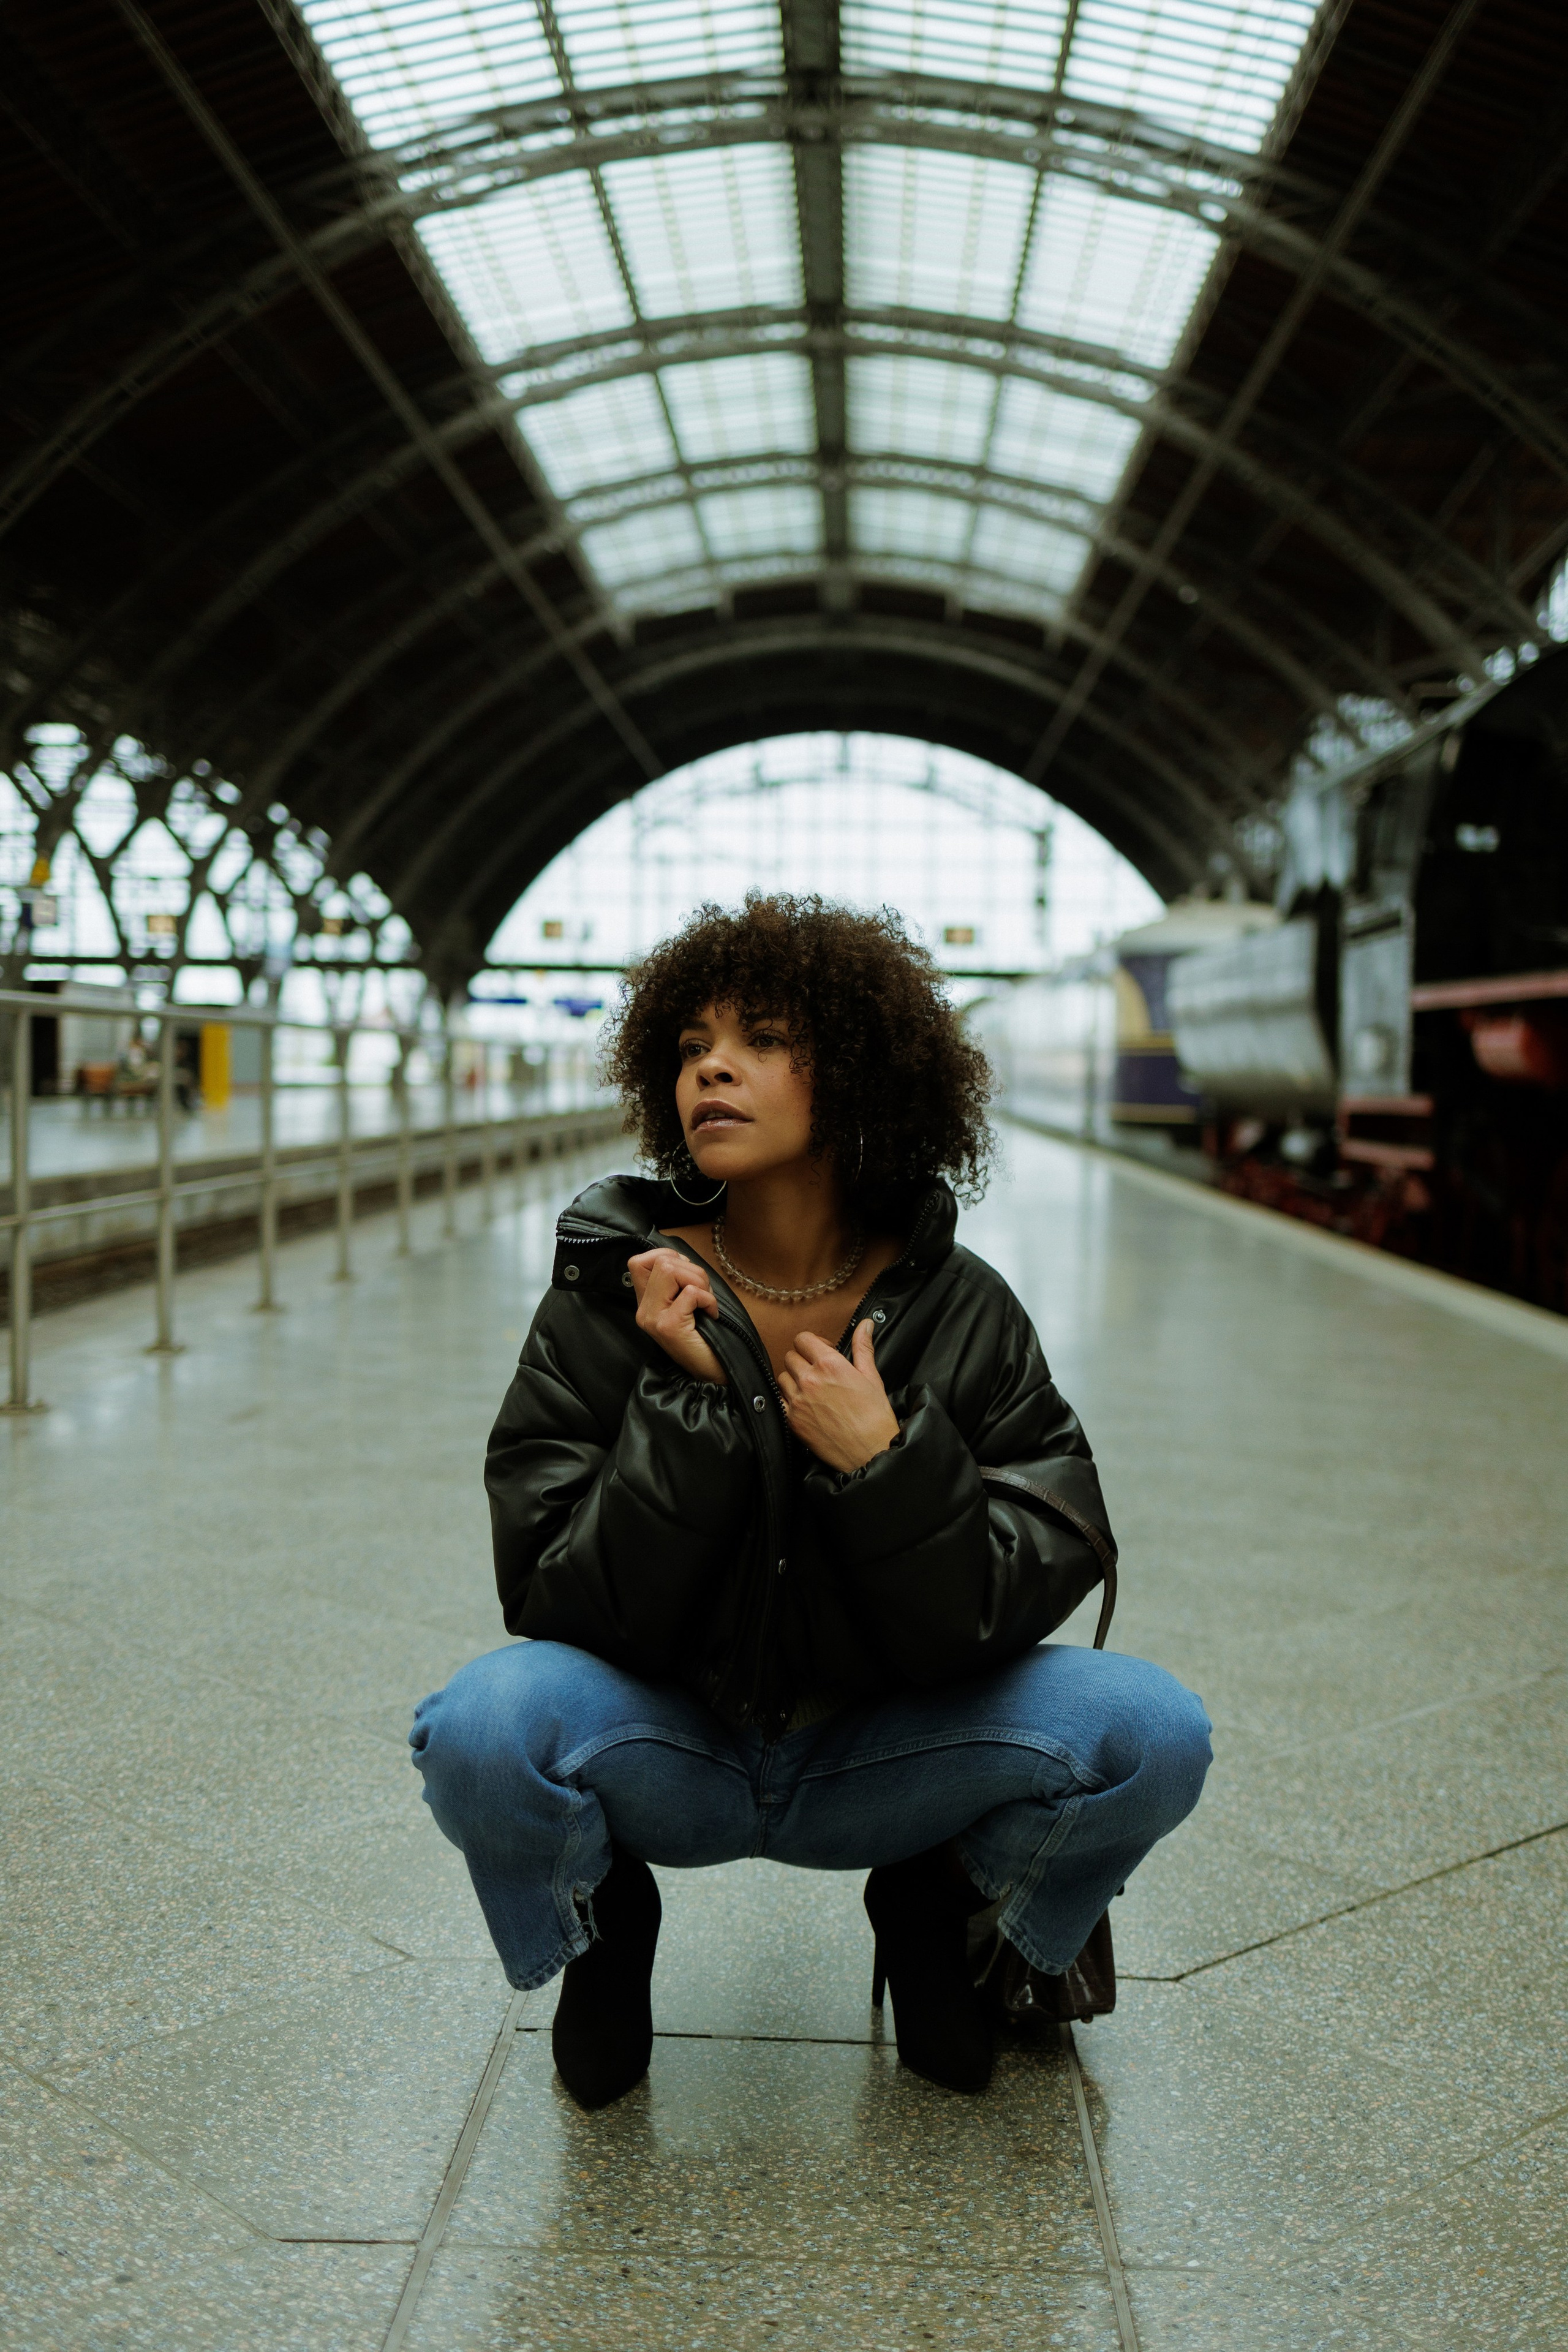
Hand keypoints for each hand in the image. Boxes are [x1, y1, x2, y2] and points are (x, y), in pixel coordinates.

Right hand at [627, 1248, 726, 1384]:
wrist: (711, 1374)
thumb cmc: (705, 1337)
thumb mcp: (685, 1304)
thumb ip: (677, 1281)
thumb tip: (680, 1257)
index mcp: (645, 1302)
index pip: (638, 1261)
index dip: (666, 1256)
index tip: (686, 1276)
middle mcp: (644, 1310)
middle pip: (661, 1261)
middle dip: (692, 1270)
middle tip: (702, 1294)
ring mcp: (653, 1317)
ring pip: (671, 1270)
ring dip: (700, 1282)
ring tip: (705, 1303)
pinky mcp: (669, 1326)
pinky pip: (691, 1292)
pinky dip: (708, 1299)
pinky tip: (710, 1315)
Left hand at [778, 1321, 898, 1472]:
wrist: (870, 1451)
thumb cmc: (874, 1415)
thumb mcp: (871, 1376)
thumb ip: (863, 1347)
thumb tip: (866, 1324)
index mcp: (829, 1364)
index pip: (803, 1339)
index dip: (812, 1343)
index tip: (822, 1352)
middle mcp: (810, 1379)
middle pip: (790, 1356)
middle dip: (803, 1360)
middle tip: (817, 1371)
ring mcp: (798, 1400)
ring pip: (782, 1377)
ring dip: (793, 1379)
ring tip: (811, 1388)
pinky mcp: (792, 1420)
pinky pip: (779, 1399)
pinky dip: (788, 1399)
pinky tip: (804, 1404)